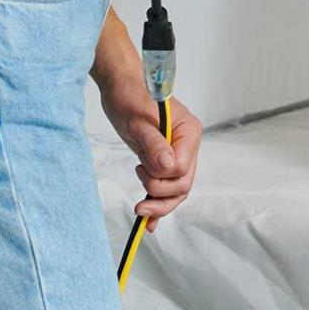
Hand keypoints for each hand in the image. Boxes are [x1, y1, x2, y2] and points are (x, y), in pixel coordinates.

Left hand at [100, 82, 201, 232]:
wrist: (120, 88)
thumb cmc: (130, 96)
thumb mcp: (139, 120)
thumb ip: (154, 143)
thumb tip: (167, 166)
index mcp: (188, 132)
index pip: (183, 168)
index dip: (162, 177)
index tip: (142, 168)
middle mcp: (187, 145)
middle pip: (183, 184)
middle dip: (160, 193)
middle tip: (138, 184)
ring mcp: (177, 154)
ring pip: (176, 191)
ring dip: (158, 202)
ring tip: (139, 205)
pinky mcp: (162, 161)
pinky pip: (166, 188)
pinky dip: (158, 204)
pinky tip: (149, 221)